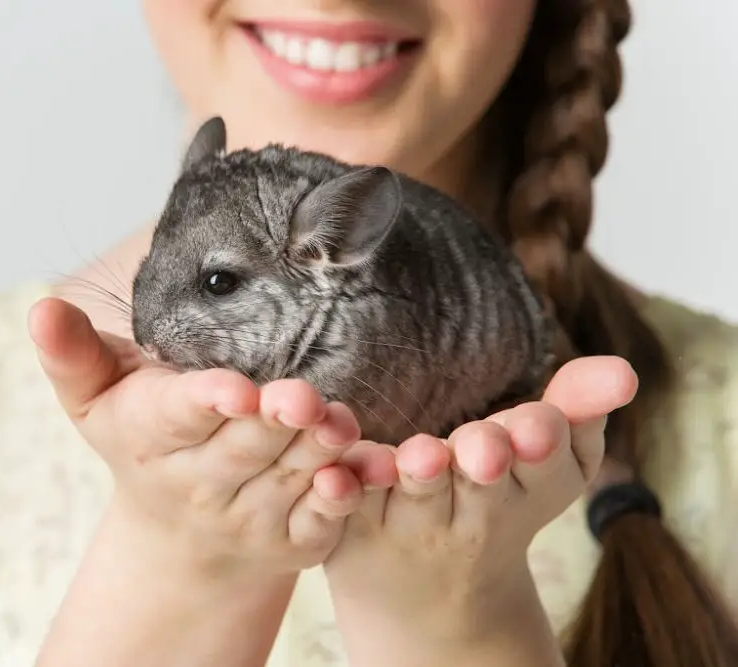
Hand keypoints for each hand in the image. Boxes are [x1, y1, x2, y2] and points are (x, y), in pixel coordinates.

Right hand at [27, 296, 398, 576]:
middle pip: (243, 448)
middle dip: (274, 422)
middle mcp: (199, 483)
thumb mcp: (97, 397)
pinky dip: (341, 501)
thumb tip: (40, 307)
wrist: (181, 531)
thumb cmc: (142, 437)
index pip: (179, 417)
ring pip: (287, 480)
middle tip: (302, 397)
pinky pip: (321, 522)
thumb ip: (74, 354)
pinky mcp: (293, 539)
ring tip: (339, 423)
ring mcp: (248, 517)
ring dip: (315, 454)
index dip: (207, 402)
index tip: (234, 389)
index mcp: (153, 437)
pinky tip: (360, 475)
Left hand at [323, 356, 637, 655]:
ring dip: (420, 476)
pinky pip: (350, 506)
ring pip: (417, 497)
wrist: (431, 594)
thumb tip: (626, 370)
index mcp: (525, 490)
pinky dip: (347, 488)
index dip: (539, 442)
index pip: (543, 465)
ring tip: (421, 457)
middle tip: (482, 449)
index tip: (537, 425)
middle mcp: (472, 516)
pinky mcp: (355, 529)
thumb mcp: (550, 461)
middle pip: (481, 484)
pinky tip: (343, 468)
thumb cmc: (499, 498)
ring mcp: (413, 525)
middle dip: (484, 460)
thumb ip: (579, 407)